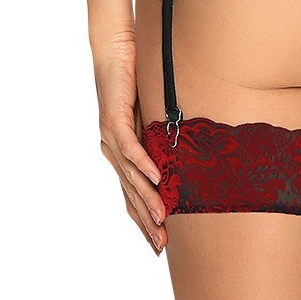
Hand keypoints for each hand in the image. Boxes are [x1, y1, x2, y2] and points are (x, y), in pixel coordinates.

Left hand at [94, 35, 167, 254]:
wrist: (115, 54)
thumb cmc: (135, 84)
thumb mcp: (155, 118)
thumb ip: (165, 140)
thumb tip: (189, 155)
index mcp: (122, 155)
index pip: (132, 195)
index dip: (143, 221)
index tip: (159, 244)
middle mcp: (113, 151)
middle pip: (130, 194)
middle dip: (146, 221)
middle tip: (162, 245)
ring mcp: (111, 138)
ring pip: (131, 176)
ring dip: (147, 198)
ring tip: (163, 218)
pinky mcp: (114, 121)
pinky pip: (131, 148)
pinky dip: (143, 165)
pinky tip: (157, 179)